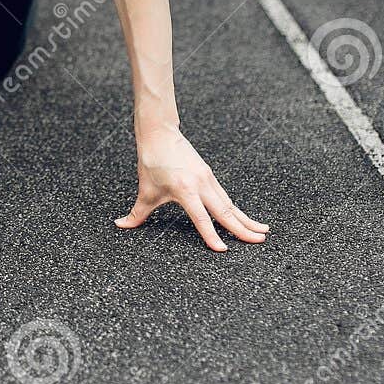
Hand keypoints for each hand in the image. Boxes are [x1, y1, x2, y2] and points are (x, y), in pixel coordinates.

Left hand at [115, 125, 269, 250]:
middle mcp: (201, 184)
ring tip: (263, 232)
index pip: (201, 218)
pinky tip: (246, 219)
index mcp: (185, 190)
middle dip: (243, 228)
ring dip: (246, 219)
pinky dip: (236, 209)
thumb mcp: (145, 190)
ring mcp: (208, 179)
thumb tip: (120, 225)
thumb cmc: (152, 161)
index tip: (223, 249)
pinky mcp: (209, 175)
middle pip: (225, 211)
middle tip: (260, 241)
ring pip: (230, 204)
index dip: (211, 235)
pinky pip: (225, 197)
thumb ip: (136, 213)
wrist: (160, 134)